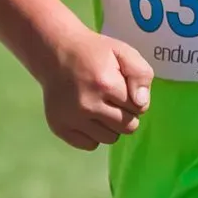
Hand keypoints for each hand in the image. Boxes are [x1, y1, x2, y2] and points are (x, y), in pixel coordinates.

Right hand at [40, 32, 152, 150]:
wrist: (55, 52)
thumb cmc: (93, 52)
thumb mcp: (123, 52)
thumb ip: (141, 75)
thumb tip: (141, 104)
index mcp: (106, 84)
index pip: (140, 108)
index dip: (135, 98)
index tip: (123, 88)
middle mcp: (88, 105)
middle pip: (127, 127)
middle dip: (127, 114)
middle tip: (113, 99)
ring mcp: (72, 119)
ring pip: (110, 138)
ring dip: (111, 126)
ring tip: (101, 107)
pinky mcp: (59, 128)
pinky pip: (90, 145)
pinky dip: (93, 134)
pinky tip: (88, 117)